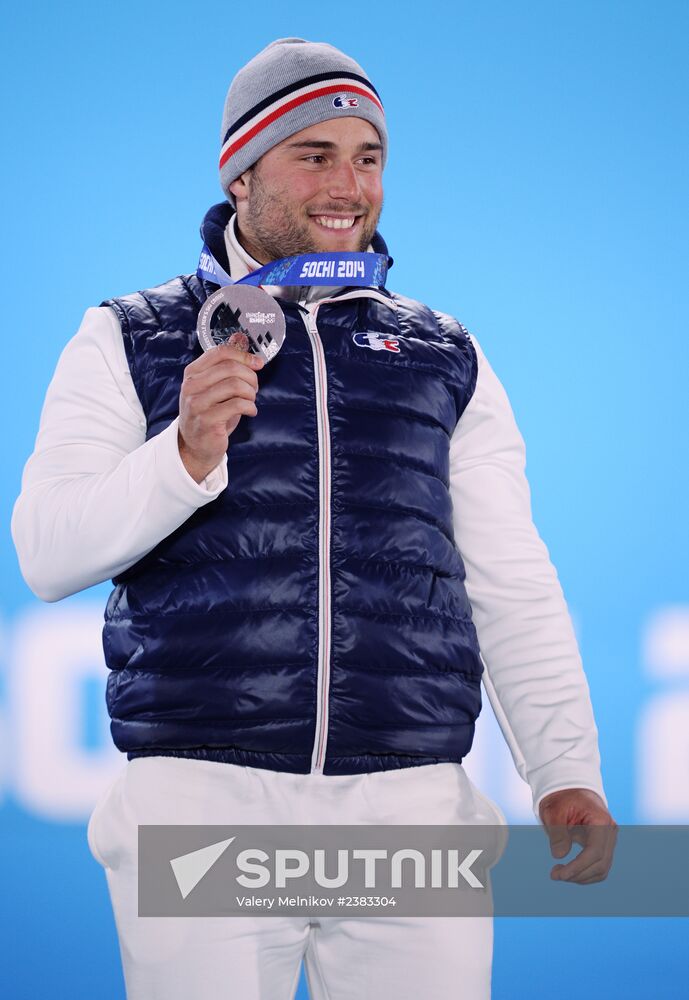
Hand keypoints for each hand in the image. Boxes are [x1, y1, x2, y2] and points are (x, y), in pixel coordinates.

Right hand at [178, 343, 264, 482]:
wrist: (195, 445)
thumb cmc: (209, 413)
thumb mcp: (215, 386)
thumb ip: (226, 363)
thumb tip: (240, 338)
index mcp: (193, 372)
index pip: (220, 352)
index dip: (243, 355)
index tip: (258, 363)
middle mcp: (191, 385)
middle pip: (230, 368)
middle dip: (250, 377)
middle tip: (255, 388)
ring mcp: (196, 403)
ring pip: (235, 386)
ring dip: (251, 393)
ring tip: (251, 400)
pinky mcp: (206, 420)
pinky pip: (237, 405)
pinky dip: (250, 407)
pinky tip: (250, 411)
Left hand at [539, 788, 617, 883]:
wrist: (569, 789)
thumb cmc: (561, 798)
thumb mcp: (554, 811)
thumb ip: (557, 833)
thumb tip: (559, 856)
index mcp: (600, 820)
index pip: (595, 852)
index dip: (578, 867)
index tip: (560, 875)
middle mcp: (610, 831)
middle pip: (601, 863)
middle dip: (578, 874)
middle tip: (554, 874)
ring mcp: (609, 838)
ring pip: (602, 868)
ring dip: (581, 876)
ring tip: (559, 873)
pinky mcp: (603, 844)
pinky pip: (599, 865)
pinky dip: (585, 872)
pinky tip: (568, 871)